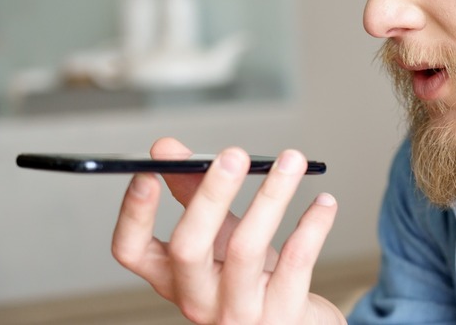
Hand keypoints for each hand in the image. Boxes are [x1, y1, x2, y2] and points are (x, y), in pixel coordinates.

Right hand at [111, 137, 344, 323]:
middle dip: (211, 195)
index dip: (134, 213)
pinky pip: (296, 262)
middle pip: (188, 248)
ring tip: (292, 160)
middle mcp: (198, 300)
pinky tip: (324, 201)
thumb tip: (166, 147)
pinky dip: (312, 225)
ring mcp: (239, 313)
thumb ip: (192, 194)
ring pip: (247, 249)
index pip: (131, 251)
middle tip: (233, 154)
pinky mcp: (283, 315)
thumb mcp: (218, 240)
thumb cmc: (251, 280)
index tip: (147, 170)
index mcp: (172, 277)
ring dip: (271, 196)